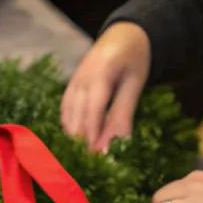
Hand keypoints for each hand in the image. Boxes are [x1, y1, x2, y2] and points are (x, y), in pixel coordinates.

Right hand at [61, 23, 151, 152]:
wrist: (124, 35)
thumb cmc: (135, 59)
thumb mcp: (135, 83)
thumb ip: (124, 113)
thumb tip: (116, 145)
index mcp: (101, 71)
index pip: (93, 108)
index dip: (93, 134)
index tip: (97, 158)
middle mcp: (81, 76)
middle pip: (77, 114)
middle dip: (82, 142)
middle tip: (90, 168)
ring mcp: (73, 80)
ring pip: (68, 115)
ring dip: (75, 137)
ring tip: (84, 161)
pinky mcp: (70, 86)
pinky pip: (66, 110)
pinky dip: (71, 127)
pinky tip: (78, 142)